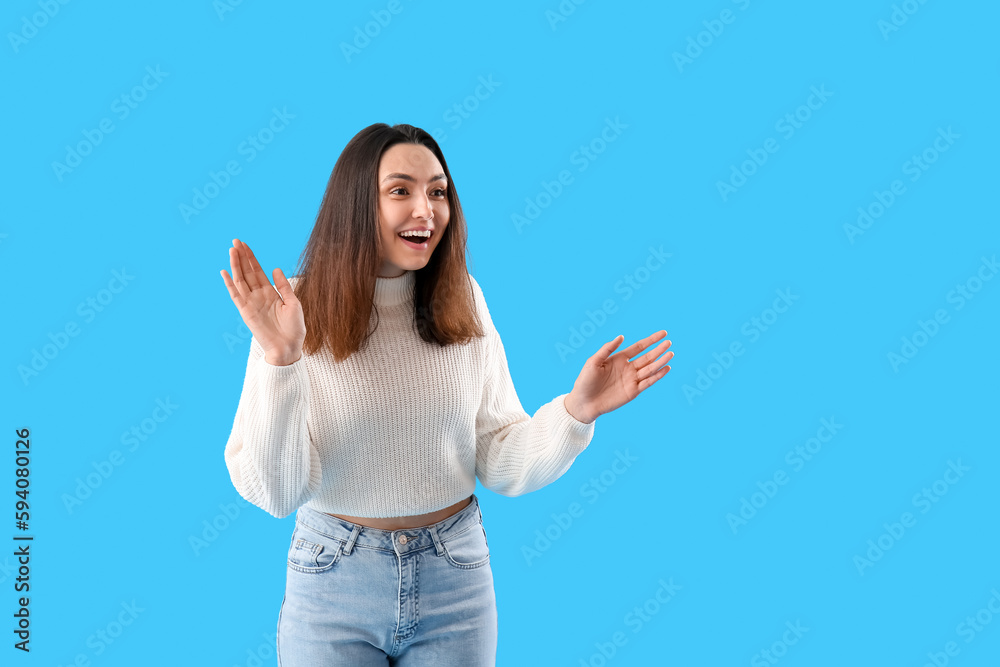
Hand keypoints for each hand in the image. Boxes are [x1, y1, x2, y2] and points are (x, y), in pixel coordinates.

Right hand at [220, 238, 305, 364]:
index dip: (251, 258)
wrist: (289, 347)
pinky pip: (236, 295)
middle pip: (247, 272)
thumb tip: (276, 268)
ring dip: (235, 265)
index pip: (258, 271)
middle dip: (242, 257)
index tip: (245, 244)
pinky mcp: (246, 312)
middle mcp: (258, 296)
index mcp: (270, 293)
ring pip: (240, 280)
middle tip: (235, 241)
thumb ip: (284, 286)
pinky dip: (229, 284)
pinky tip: (225, 272)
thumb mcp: (293, 303)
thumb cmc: (294, 328)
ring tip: (232, 250)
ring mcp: (251, 303)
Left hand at [564, 330, 672, 422]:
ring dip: (661, 361)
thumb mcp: (593, 361)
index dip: (651, 340)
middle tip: (669, 342)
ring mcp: (632, 380)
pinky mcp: (633, 391)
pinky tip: (666, 368)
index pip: (639, 347)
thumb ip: (607, 349)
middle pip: (647, 357)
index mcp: (619, 358)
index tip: (663, 333)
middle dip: (658, 349)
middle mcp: (628, 368)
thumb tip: (621, 336)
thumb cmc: (585, 381)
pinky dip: (658, 376)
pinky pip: (648, 382)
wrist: (584, 402)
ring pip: (650, 368)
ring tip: (670, 353)